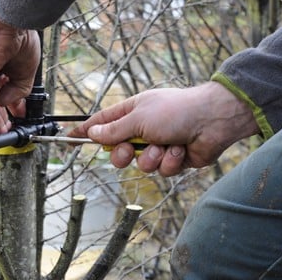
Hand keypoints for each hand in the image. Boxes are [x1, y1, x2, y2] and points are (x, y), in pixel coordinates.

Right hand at [67, 82, 259, 175]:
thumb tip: (93, 133)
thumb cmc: (175, 111)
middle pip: (118, 150)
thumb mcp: (139, 118)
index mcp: (132, 112)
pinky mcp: (173, 159)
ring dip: (152, 158)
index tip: (69, 138)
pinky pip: (162, 170)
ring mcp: (158, 144)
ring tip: (166, 146)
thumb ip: (114, 130)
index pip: (102, 122)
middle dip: (123, 154)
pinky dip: (170, 162)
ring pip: (141, 164)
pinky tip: (180, 150)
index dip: (86, 131)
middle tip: (129, 149)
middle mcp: (143, 128)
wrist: (213, 121)